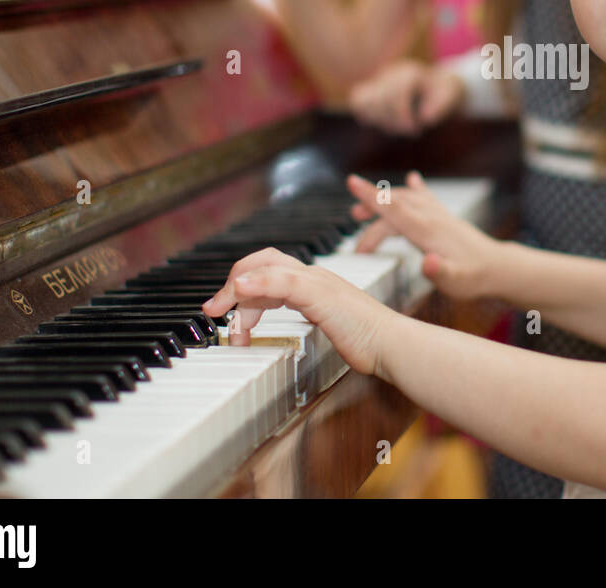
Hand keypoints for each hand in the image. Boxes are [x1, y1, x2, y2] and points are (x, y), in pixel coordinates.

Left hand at [202, 247, 400, 378]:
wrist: (392, 344)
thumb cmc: (366, 340)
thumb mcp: (328, 328)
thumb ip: (307, 320)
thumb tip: (286, 331)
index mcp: (315, 282)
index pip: (270, 269)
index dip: (243, 285)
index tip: (225, 312)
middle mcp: (314, 276)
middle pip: (263, 261)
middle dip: (232, 283)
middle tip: (213, 311)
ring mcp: (318, 282)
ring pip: (267, 267)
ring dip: (237, 289)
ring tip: (219, 312)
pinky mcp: (320, 294)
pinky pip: (283, 280)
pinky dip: (258, 282)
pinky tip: (240, 291)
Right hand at [347, 171, 500, 300]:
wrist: (499, 269)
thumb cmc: (475, 278)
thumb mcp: (457, 282)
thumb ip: (440, 273)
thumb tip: (426, 262)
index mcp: (429, 231)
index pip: (395, 210)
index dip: (372, 197)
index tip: (352, 182)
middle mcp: (433, 218)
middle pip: (396, 204)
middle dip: (372, 202)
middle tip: (352, 215)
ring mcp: (440, 216)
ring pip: (408, 199)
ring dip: (386, 199)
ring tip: (363, 209)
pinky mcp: (446, 219)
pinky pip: (427, 198)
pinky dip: (416, 189)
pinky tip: (413, 179)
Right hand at [348, 59, 463, 135]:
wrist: (437, 84)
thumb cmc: (443, 92)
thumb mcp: (449, 97)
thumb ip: (440, 106)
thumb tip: (425, 118)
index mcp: (410, 72)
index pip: (395, 91)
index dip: (401, 113)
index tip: (415, 128)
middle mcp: (391, 73)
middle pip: (377, 97)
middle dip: (392, 119)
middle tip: (410, 129)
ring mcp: (379, 80)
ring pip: (362, 99)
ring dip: (377, 118)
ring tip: (396, 126)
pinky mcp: (371, 89)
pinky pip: (358, 101)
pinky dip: (368, 115)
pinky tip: (386, 122)